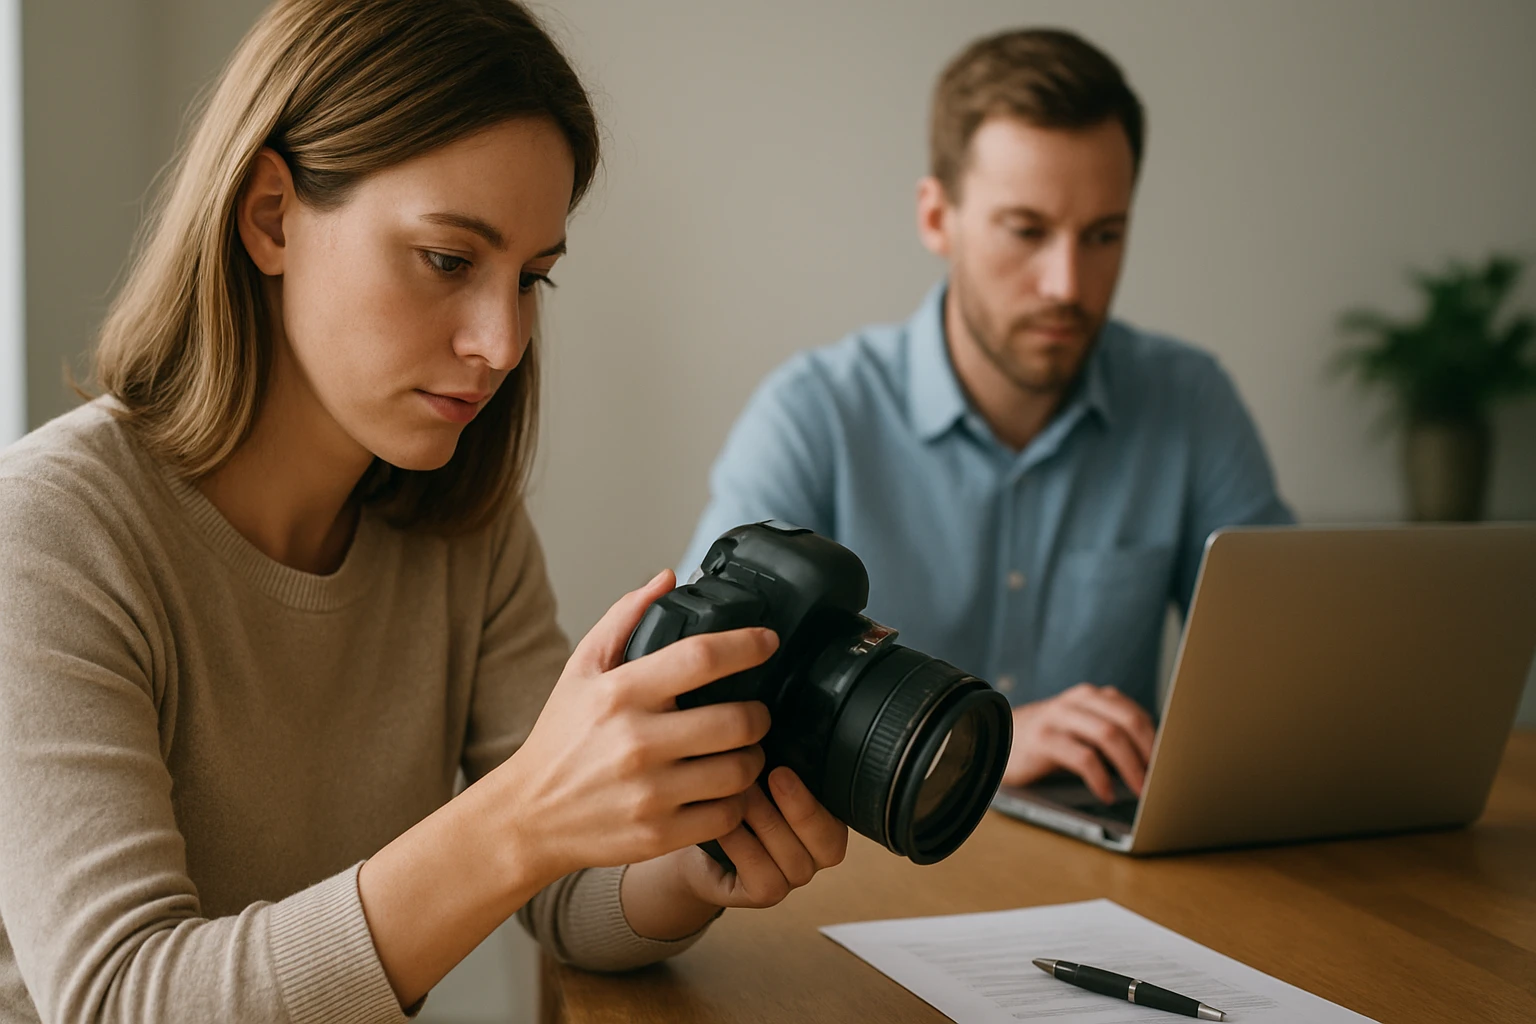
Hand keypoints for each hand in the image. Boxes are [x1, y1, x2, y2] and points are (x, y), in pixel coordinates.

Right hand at [490, 569, 778, 883]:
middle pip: (737, 719)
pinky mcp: (658, 834)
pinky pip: (727, 816)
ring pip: (740, 770)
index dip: (746, 645)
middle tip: (754, 713)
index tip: (767, 642)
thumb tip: (667, 578)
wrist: (528, 817)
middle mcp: (635, 742)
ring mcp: (649, 793)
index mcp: (619, 693)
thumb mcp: (580, 670)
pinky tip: (724, 790)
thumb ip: (624, 619)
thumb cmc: (560, 739)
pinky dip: (737, 802)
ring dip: (753, 759)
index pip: (700, 657)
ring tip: (742, 752)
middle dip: (759, 714)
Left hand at [620, 767, 848, 939]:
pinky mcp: (764, 894)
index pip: (841, 820)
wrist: (689, 828)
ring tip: (738, 794)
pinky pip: (766, 879)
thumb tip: (771, 723)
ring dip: (765, 824)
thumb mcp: (755, 768)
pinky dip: (745, 849)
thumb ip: (776, 754)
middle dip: (798, 809)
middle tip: (769, 776)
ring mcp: (791, 878)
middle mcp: (814, 852)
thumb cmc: (728, 791)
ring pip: (794, 861)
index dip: (815, 799)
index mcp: (823, 819)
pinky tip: (723, 825)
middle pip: (828, 844)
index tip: (782, 770)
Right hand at [1002, 683, 1154, 801]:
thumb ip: (1111, 732)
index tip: (1169, 767)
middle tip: (1159, 781)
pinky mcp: (1043, 739)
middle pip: (1126, 721)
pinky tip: (1106, 793)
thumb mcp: (1082, 728)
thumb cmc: (1051, 740)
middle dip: (1148, 753)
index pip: (1135, 714)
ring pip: (1107, 735)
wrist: (999, 739)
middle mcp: (1077, 701)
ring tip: (1140, 790)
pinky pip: (1082, 757)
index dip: (1156, 741)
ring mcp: (1058, 717)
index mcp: (1092, 696)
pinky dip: (1100, 779)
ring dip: (1130, 767)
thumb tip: (1155, 761)